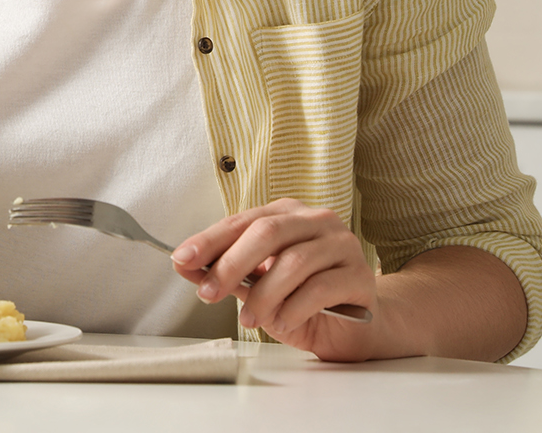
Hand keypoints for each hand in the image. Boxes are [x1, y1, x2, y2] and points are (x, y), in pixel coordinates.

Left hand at [170, 198, 378, 360]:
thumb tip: (184, 264)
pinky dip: (293, 308)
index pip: (242, 221)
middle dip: (231, 263)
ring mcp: (342, 245)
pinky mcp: (360, 276)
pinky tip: (282, 323)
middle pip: (268, 232)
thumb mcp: (257, 286)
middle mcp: (317, 221)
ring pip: (294, 262)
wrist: (357, 327)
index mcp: (287, 214)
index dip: (209, 240)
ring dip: (263, 295)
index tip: (181, 259)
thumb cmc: (303, 301)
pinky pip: (321, 288)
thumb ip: (226, 273)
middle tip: (208, 293)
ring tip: (249, 320)